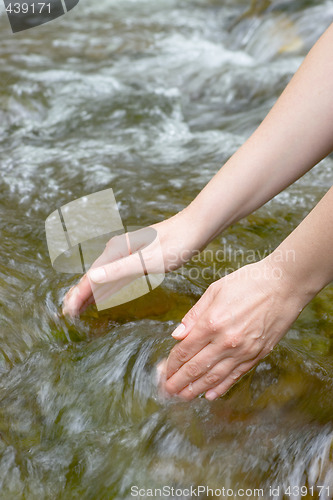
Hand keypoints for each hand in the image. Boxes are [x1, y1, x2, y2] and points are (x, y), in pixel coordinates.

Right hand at [62, 210, 199, 315]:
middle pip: (94, 276)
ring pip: (104, 277)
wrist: (195, 228)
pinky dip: (107, 287)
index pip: (92, 277)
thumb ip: (119, 270)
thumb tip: (92, 278)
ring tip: (79, 307)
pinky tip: (104, 294)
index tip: (68, 312)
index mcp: (116, 250)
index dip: (79, 295)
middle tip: (68, 313)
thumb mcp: (147, 260)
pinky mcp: (137, 258)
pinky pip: (116, 276)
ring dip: (91, 292)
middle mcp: (117, 250)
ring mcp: (126, 253)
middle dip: (80, 294)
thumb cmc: (174, 243)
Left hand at [161, 257, 304, 400]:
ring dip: (196, 389)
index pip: (185, 351)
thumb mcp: (215, 291)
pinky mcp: (258, 354)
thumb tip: (176, 335)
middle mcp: (226, 341)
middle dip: (179, 381)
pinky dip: (222, 387)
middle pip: (196, 368)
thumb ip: (194, 315)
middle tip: (168, 390)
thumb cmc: (248, 282)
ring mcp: (243, 351)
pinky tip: (210, 394)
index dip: (172, 364)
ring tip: (183, 396)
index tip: (164, 371)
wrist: (284, 285)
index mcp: (212, 323)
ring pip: (214, 376)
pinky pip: (236, 375)